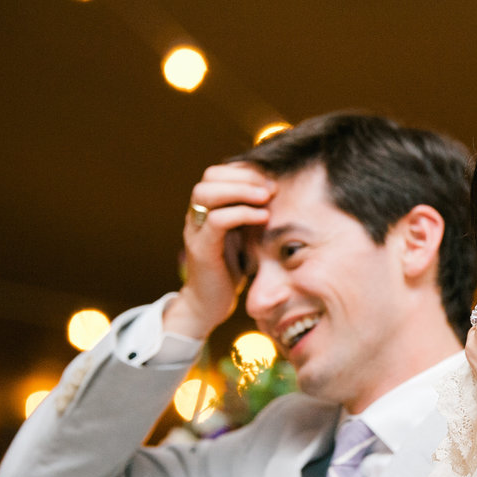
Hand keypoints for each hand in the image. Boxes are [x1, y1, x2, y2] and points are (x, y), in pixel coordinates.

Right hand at [163, 163, 274, 338]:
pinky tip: (263, 217)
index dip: (244, 170)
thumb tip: (280, 193)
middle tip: (271, 187)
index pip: (217, 173)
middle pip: (209, 177)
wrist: (209, 306)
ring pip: (206, 193)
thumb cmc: (233, 270)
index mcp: (206, 209)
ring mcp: (196, 231)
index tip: (270, 178)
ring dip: (241, 190)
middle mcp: (197, 215)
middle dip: (243, 176)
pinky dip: (241, 214)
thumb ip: (253, 214)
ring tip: (267, 197)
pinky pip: (216, 221)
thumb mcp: (245, 236)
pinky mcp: (201, 250)